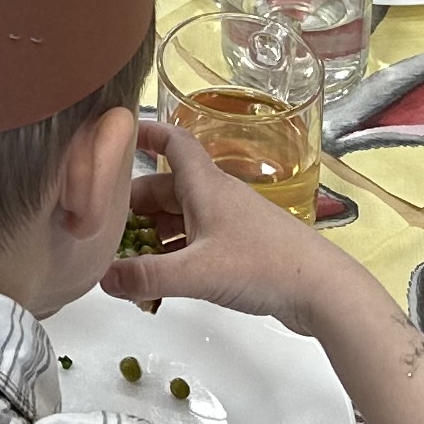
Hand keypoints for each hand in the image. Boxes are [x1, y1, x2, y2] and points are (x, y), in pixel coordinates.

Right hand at [103, 116, 359, 330]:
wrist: (323, 290)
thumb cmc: (263, 266)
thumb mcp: (198, 272)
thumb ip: (147, 276)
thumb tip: (100, 278)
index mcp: (205, 186)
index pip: (173, 142)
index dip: (145, 133)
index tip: (114, 135)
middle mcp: (216, 197)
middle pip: (165, 187)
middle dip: (133, 204)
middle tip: (102, 226)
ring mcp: (230, 223)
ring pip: (179, 218)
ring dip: (152, 234)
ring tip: (123, 259)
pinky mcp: (241, 248)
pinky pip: (195, 242)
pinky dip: (173, 255)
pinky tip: (159, 281)